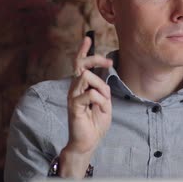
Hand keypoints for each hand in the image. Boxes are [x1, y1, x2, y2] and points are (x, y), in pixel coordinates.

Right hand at [60, 36, 112, 177]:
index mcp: (82, 86)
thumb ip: (103, 88)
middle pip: (81, 64)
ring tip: (103, 101)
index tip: (88, 39)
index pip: (79, 63)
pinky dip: (101, 100)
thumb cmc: (95, 123)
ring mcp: (73, 96)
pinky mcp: (74, 106)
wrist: (88, 142)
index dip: (83, 50)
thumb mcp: (104, 102)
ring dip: (101, 87)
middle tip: (109, 62)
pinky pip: (91, 94)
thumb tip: (104, 73)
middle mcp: (75, 88)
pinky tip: (100, 109)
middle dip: (95, 58)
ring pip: (87, 76)